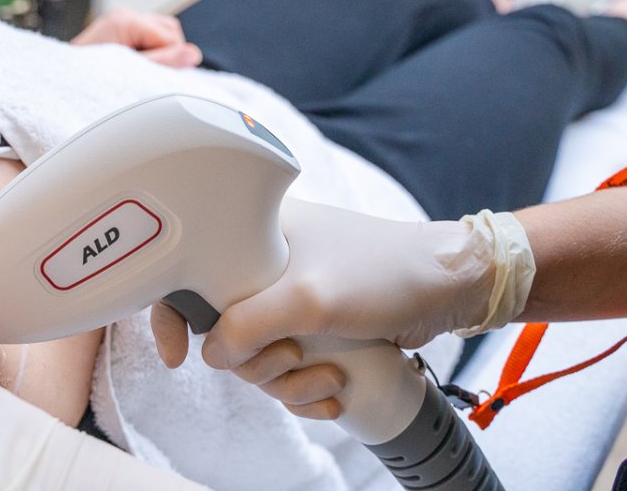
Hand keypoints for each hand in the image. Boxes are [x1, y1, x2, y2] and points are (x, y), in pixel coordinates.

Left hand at [72, 8, 201, 67]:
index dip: (169, 60)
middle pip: (171, 30)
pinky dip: (151, 48)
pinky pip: (151, 33)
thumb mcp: (131, 72)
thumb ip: (164, 62)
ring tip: (139, 68)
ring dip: (161, 50)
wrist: (61, 80)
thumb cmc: (91, 78)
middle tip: (146, 73)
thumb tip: (194, 54)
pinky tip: (137, 62)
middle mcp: (125, 14)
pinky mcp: (122, 25)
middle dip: (167, 53)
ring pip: (165, 30)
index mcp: (125, 21)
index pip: (171, 38)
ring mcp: (123, 18)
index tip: (152, 76)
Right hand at [150, 200, 531, 414]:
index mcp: (253, 233)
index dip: (174, 315)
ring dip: (290, 381)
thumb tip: (211, 354)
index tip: (179, 355)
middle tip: (295, 358)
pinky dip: (306, 388)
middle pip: (224, 331)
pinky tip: (335, 392)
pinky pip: (288, 367)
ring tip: (330, 377)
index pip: (188, 269)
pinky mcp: (316, 324)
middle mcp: (266, 262)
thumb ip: (248, 325)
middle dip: (259, 362)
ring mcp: (292, 295)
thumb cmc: (385, 272)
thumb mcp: (308, 298)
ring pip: (257, 356)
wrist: (452, 286)